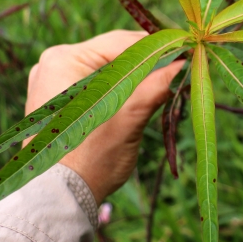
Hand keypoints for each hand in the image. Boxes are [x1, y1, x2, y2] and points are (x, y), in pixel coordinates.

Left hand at [23, 30, 183, 204]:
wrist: (57, 200)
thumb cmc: (89, 158)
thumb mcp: (130, 117)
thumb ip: (157, 84)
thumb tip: (186, 63)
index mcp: (63, 58)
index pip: (123, 41)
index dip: (159, 47)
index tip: (188, 52)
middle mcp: (54, 62)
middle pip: (116, 54)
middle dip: (149, 64)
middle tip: (181, 71)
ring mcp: (55, 81)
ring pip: (110, 69)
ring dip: (138, 78)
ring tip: (166, 86)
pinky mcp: (61, 100)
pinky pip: (100, 84)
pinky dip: (123, 90)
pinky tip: (142, 100)